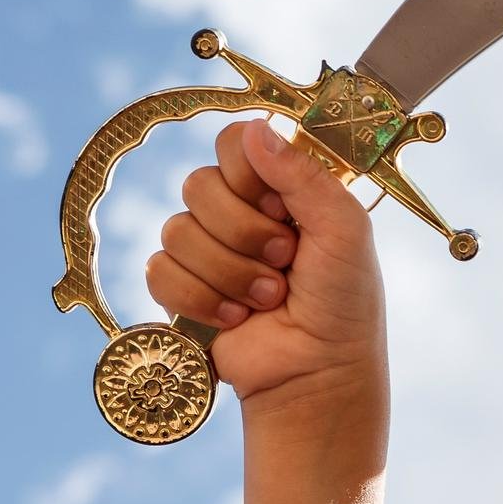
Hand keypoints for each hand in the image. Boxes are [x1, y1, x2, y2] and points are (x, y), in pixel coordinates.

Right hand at [147, 119, 387, 409]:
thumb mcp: (344, 231)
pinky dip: (201, 299)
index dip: (249, 173)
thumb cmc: (344, 303)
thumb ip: (304, 176)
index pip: (235, 142)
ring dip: (230, 273)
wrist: (317, 373)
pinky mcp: (181, 288)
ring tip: (270, 298)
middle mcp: (240, 211)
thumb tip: (255, 131)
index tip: (281, 208)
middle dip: (245, 233)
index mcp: (280, 188)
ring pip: (176, 230)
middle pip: (198, 184)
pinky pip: (158, 270)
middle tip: (285, 262)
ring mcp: (207, 249)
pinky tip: (236, 318)